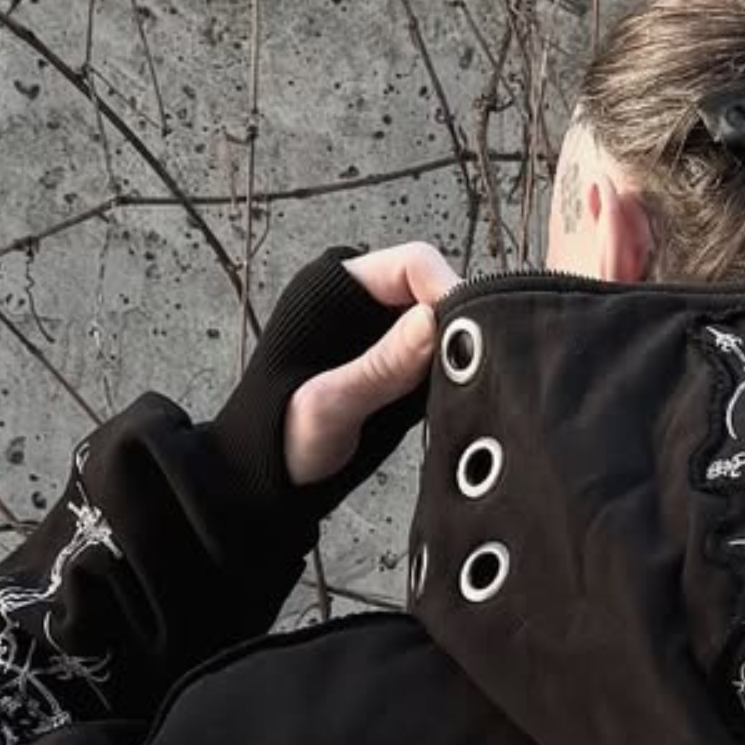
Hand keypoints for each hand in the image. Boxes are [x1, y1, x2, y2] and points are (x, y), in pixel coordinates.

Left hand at [283, 240, 461, 488]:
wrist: (270, 479)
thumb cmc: (278, 434)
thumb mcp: (329, 403)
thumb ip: (379, 365)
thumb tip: (430, 322)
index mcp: (337, 288)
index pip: (413, 265)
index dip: (446, 291)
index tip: (470, 331)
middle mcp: (365, 307)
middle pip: (433, 293)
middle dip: (457, 325)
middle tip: (474, 367)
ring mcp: (383, 341)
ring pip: (441, 329)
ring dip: (458, 356)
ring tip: (465, 388)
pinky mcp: (398, 374)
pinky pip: (439, 362)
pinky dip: (453, 380)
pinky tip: (454, 402)